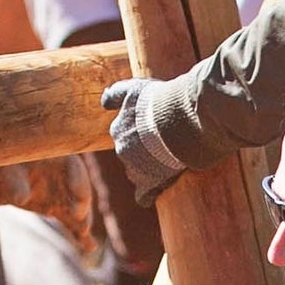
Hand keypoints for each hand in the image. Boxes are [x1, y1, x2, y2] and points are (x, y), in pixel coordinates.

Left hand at [101, 78, 189, 202]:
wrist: (179, 119)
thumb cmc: (161, 101)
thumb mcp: (135, 88)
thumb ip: (116, 93)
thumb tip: (104, 101)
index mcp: (118, 128)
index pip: (123, 135)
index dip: (138, 134)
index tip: (151, 131)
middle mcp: (121, 149)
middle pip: (130, 155)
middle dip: (144, 152)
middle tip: (167, 144)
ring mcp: (134, 168)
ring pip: (138, 173)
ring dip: (150, 170)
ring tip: (170, 161)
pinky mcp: (147, 184)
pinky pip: (143, 195)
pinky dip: (149, 194)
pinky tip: (156, 192)